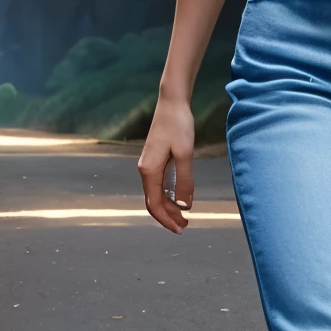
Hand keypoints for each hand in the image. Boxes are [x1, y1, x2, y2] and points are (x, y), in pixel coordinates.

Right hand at [137, 94, 194, 233]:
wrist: (172, 102)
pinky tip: (179, 196)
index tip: (180, 229)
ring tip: (184, 215)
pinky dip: (168, 193)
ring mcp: (149, 163)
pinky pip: (159, 182)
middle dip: (168, 216)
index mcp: (149, 170)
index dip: (166, 220)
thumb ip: (184, 181)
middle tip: (185, 226)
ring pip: (156, 192)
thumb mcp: (185, 154)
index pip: (154, 204)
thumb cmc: (178, 125)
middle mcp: (145, 169)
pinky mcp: (155, 157)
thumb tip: (185, 206)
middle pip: (153, 201)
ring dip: (169, 205)